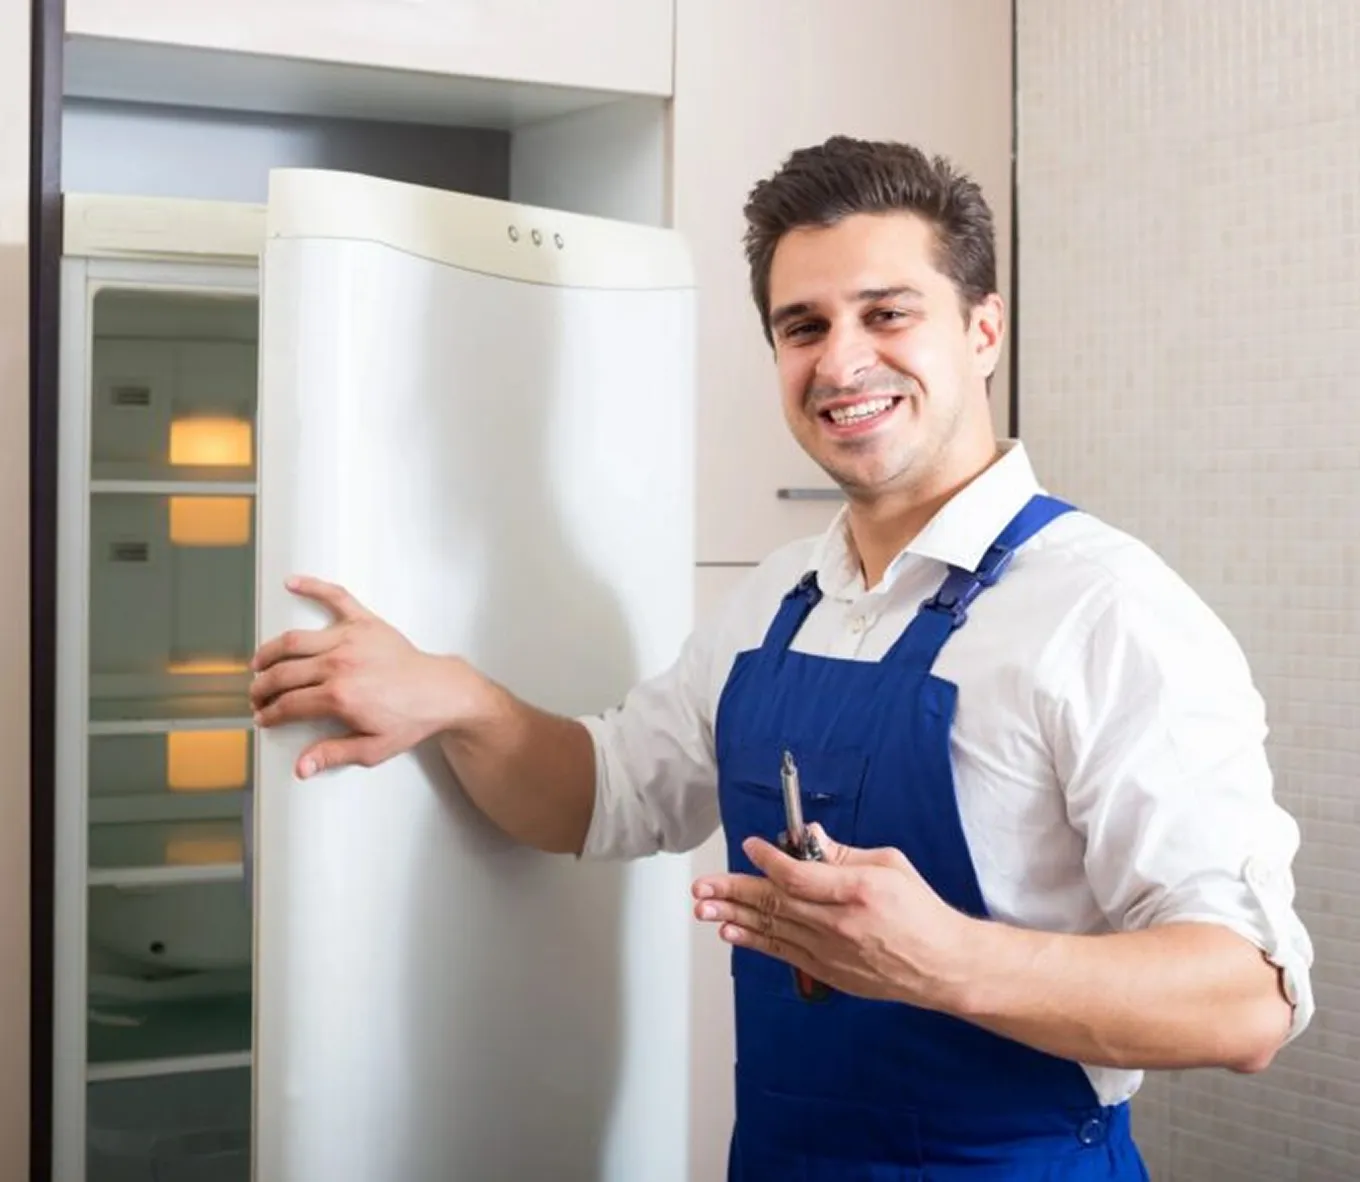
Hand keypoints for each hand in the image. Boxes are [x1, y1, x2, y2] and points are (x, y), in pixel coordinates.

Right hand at [250, 576, 467, 777]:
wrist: (440, 692)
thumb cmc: (410, 719)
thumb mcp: (372, 748)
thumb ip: (332, 755)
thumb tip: (301, 768)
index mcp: (339, 696)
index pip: (288, 704)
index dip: (270, 713)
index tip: (264, 716)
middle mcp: (340, 664)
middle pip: (284, 673)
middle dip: (263, 687)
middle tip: (257, 695)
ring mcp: (352, 639)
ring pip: (295, 640)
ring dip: (271, 651)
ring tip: (261, 662)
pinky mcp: (366, 622)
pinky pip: (336, 598)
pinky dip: (313, 586)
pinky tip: (293, 582)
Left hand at [691, 824, 973, 1009]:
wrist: (942, 965)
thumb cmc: (920, 911)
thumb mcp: (889, 865)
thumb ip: (842, 852)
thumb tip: (806, 836)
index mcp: (857, 891)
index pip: (798, 875)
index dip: (768, 859)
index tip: (751, 846)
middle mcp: (839, 925)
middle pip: (775, 904)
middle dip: (733, 891)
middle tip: (702, 886)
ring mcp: (831, 954)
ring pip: (772, 930)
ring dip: (734, 916)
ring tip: (703, 907)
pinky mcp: (829, 973)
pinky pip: (782, 953)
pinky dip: (754, 941)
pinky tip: (732, 930)